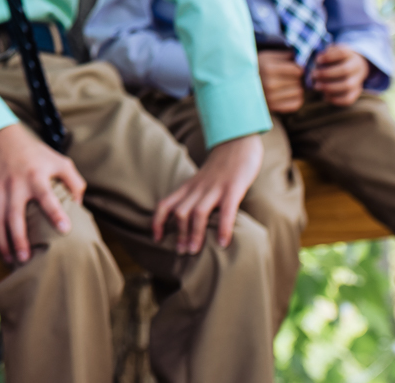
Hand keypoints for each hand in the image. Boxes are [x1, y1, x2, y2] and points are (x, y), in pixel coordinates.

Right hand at [0, 122, 86, 264]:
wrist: (1, 137)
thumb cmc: (35, 153)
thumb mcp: (59, 161)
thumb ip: (74, 182)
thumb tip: (79, 206)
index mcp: (36, 175)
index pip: (47, 196)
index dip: (56, 212)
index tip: (64, 230)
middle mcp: (15, 183)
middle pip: (14, 214)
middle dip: (18, 238)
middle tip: (26, 258)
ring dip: (2, 241)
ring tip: (11, 259)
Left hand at [151, 133, 262, 252]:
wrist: (237, 141)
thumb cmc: (221, 166)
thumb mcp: (202, 180)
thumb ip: (196, 195)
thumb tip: (191, 220)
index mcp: (189, 187)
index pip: (165, 204)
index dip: (157, 221)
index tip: (156, 238)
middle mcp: (198, 188)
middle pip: (180, 212)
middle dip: (178, 234)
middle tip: (181, 253)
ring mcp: (215, 188)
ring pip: (198, 212)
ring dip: (194, 234)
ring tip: (194, 251)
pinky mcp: (233, 188)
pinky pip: (227, 210)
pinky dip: (224, 228)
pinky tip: (224, 244)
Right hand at [258, 49, 305, 113]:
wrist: (238, 84)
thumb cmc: (256, 67)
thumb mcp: (266, 56)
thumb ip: (284, 55)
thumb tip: (303, 58)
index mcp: (268, 68)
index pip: (297, 70)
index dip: (297, 68)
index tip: (293, 69)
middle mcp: (270, 84)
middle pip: (298, 81)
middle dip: (296, 78)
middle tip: (288, 77)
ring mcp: (271, 97)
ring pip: (299, 92)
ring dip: (296, 88)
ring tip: (287, 85)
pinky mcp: (273, 107)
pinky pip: (296, 104)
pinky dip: (295, 99)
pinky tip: (288, 94)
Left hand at [312, 45, 368, 106]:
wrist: (353, 65)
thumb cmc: (335, 58)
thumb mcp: (330, 51)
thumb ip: (323, 55)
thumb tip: (317, 62)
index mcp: (349, 53)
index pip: (342, 53)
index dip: (329, 57)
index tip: (317, 60)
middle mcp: (356, 66)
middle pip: (345, 70)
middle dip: (326, 74)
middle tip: (314, 75)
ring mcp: (358, 80)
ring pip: (347, 86)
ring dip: (329, 87)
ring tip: (317, 86)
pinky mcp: (356, 92)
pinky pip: (349, 99)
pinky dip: (336, 100)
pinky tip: (325, 97)